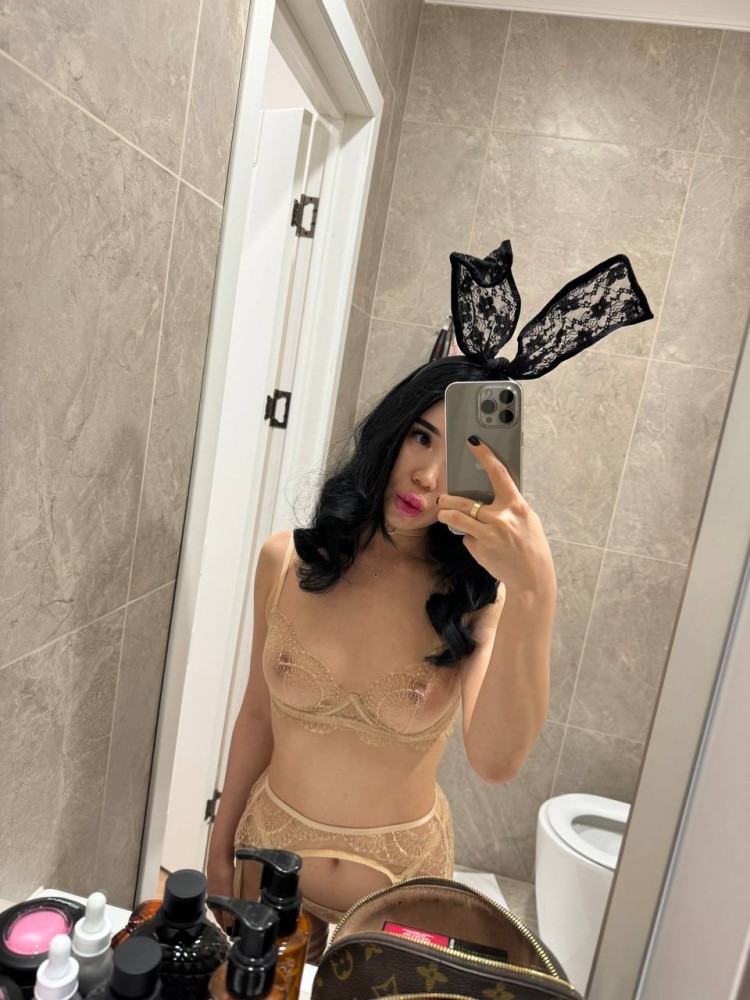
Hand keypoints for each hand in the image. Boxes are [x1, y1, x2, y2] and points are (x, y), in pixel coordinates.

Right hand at [206, 846, 235, 930]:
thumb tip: (230, 928)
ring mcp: (217, 887)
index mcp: (213, 901)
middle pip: (221, 913)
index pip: (220, 920)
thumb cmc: (222, 873)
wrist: (220, 853)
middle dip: (227, 921)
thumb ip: (228, 911)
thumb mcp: (226, 894)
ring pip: (223, 904)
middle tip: (237, 928)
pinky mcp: (222, 879)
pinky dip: (230, 900)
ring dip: (229, 910)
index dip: (226, 928)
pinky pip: (226, 895)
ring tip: (237, 915)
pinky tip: (236, 898)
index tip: (234, 936)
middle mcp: (213, 895)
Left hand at [437, 437, 554, 598]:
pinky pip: (467, 537)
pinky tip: (478, 543)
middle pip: (464, 501)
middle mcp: (500, 518)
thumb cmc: (531, 545)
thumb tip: (488, 493)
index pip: (498, 473)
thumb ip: (509, 506)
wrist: (532, 577)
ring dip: (445, 514)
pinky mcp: (479, 549)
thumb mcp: (527, 519)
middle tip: (442, 498)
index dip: (485, 455)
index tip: (473, 442)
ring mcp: (488, 535)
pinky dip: (468, 537)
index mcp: (516, 506)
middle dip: (448, 499)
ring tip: (443, 513)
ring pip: (456, 518)